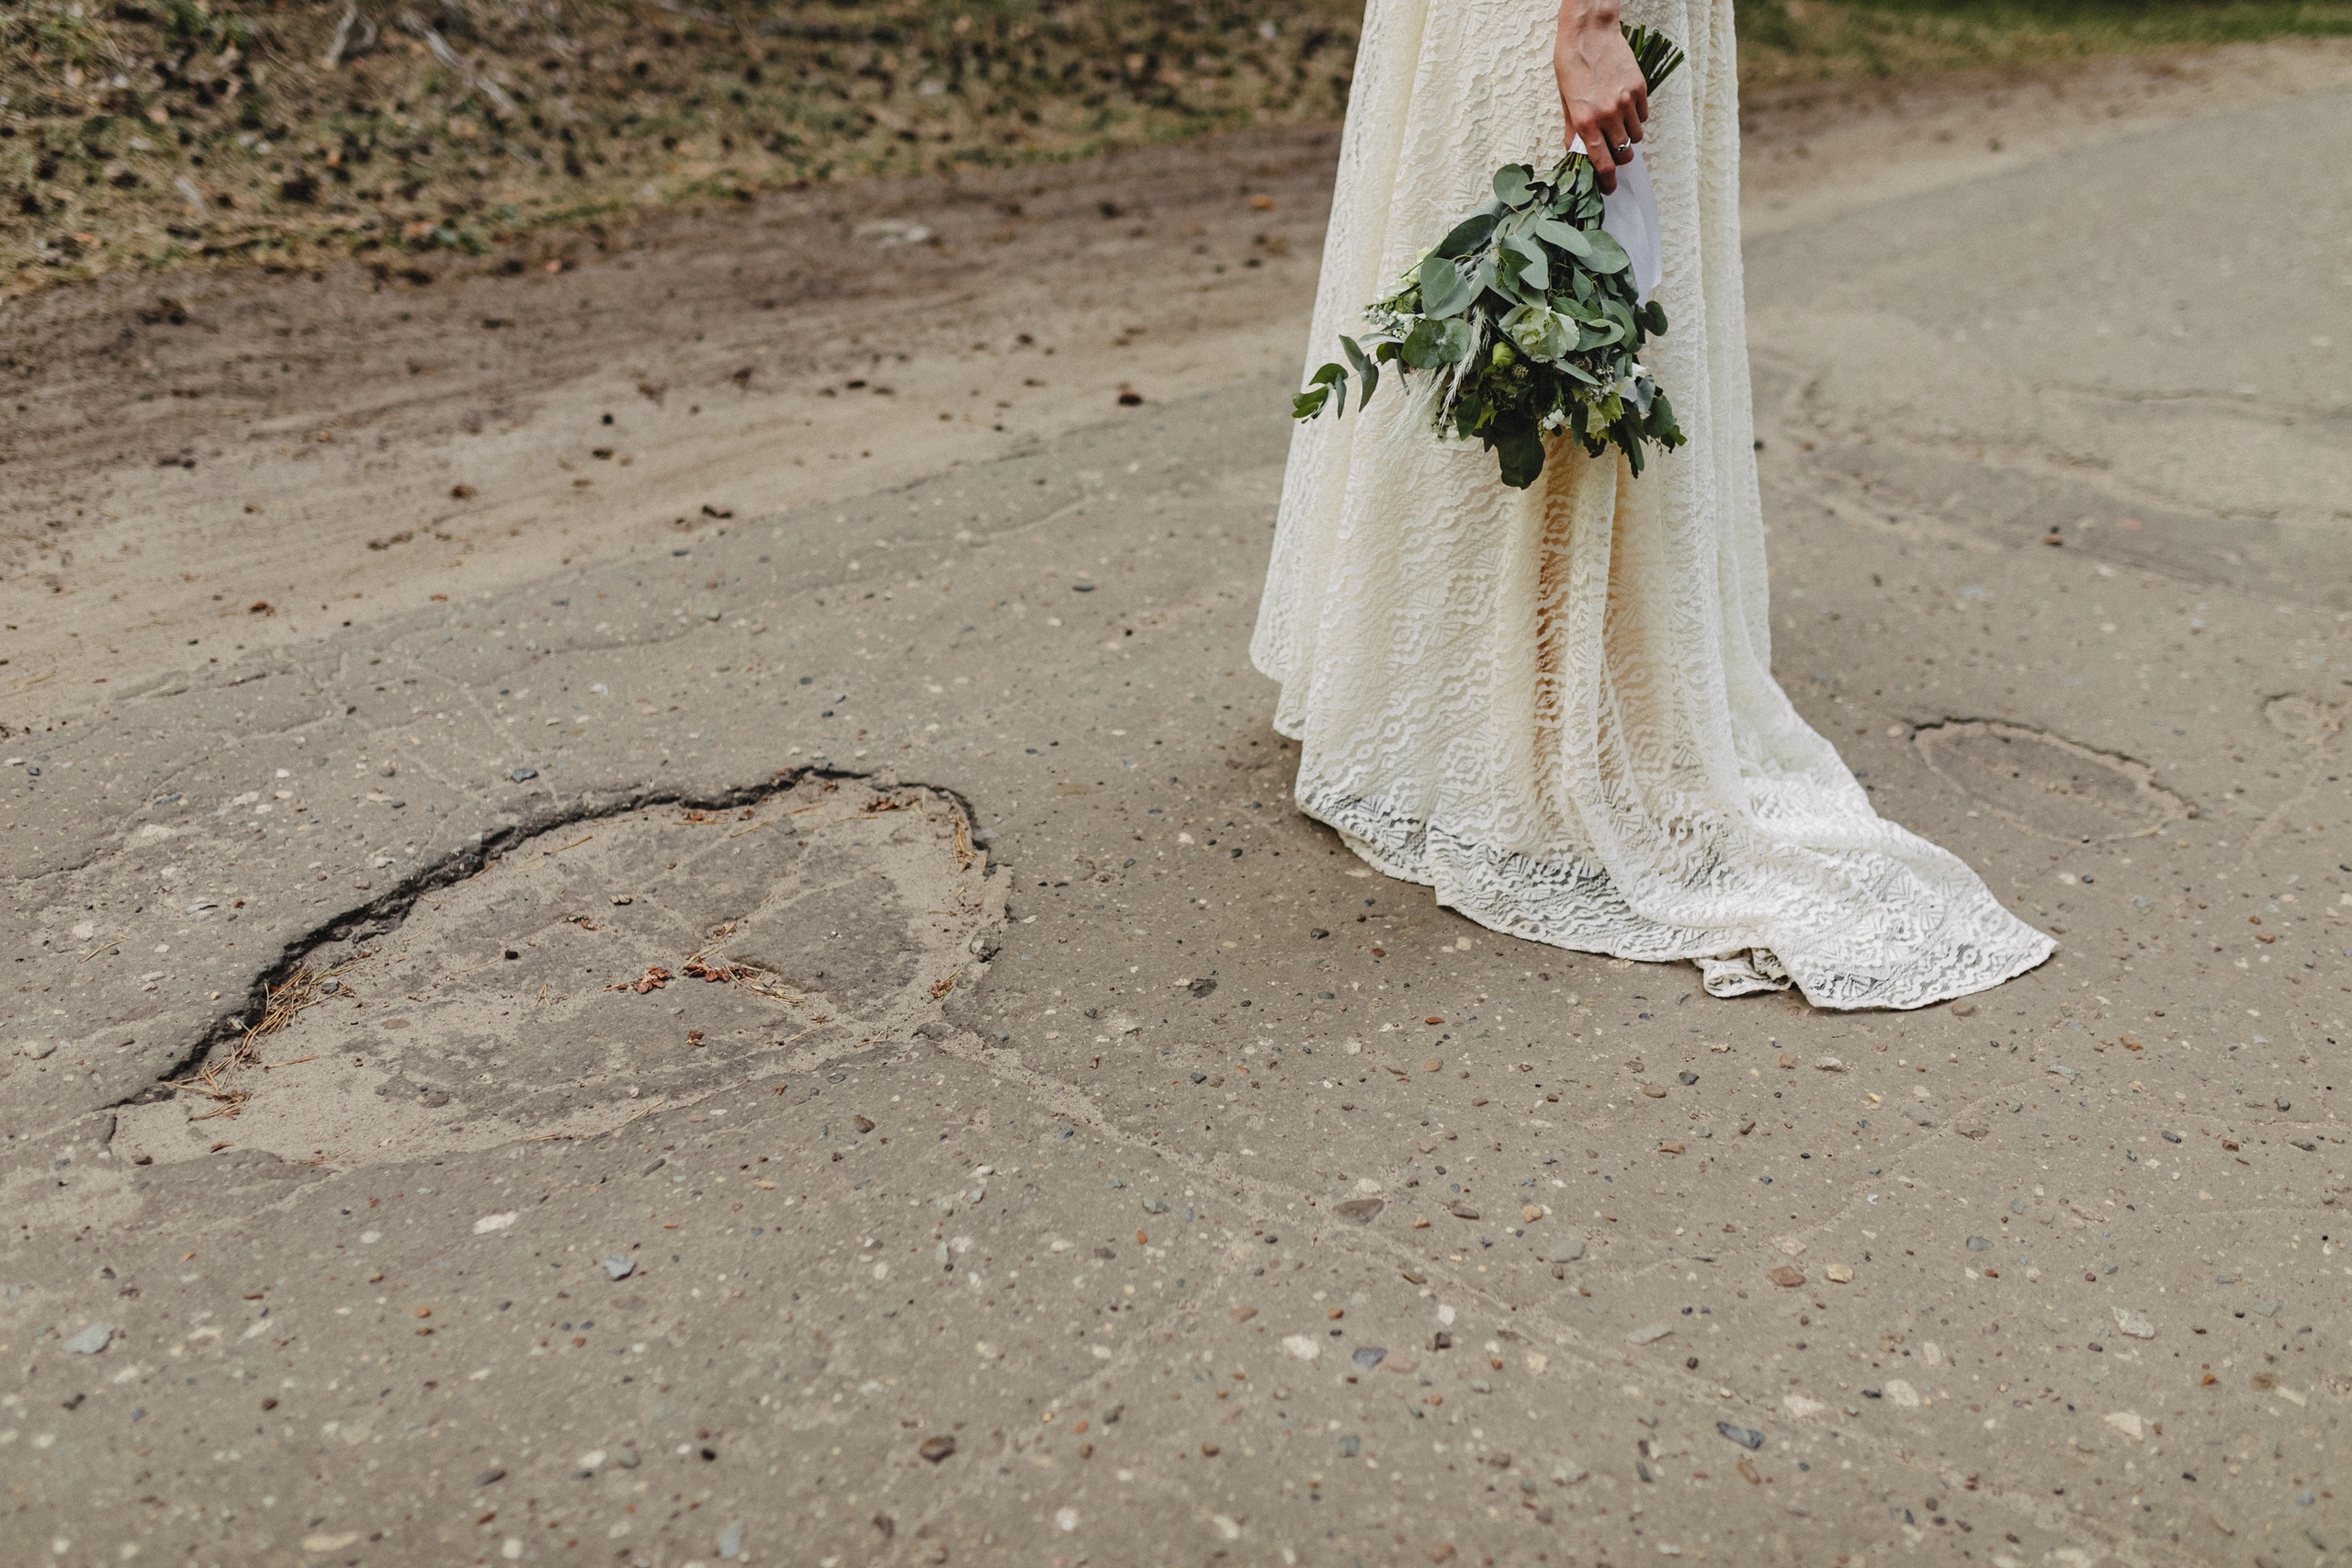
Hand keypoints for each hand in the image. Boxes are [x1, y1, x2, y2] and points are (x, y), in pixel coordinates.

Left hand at [1554, 0, 1647, 193]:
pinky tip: (1626, 107)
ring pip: (1636, 136)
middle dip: (1620, 158)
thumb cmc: (1570, 62)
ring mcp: (1626, 102)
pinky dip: (1637, 118)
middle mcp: (1608, 115)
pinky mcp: (1640, 88)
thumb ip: (1573, 128)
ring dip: (1629, 137)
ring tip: (1618, 125)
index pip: (1603, 163)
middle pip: (1624, 153)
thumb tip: (1575, 151)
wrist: (1589, 31)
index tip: (1609, 188)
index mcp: (1586, 121)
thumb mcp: (1565, 98)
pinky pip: (1644, 116)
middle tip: (1614, 152)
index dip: (1607, 181)